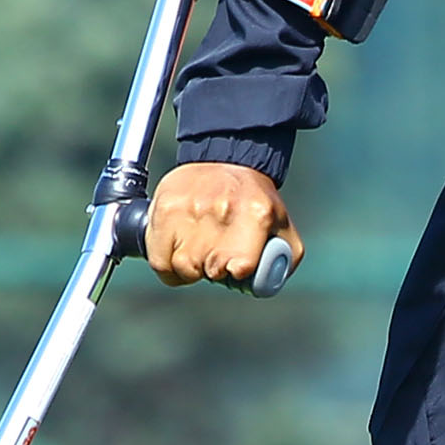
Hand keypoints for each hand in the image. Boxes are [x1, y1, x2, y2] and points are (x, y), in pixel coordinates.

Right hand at [144, 160, 302, 288]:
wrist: (225, 159)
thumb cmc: (254, 201)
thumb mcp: (283, 225)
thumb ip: (285, 259)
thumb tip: (265, 286)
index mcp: (257, 215)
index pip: (242, 267)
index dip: (236, 273)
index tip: (235, 269)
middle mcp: (222, 210)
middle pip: (210, 272)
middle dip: (214, 271)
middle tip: (219, 256)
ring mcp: (190, 209)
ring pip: (182, 268)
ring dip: (191, 268)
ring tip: (200, 250)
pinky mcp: (165, 210)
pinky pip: (159, 261)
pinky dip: (168, 264)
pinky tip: (180, 251)